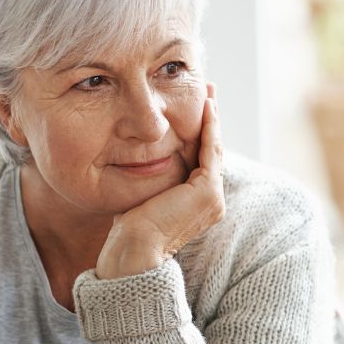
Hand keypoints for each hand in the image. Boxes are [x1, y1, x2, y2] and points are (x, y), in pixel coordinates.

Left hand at [95, 84, 224, 278]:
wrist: (133, 251)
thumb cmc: (129, 230)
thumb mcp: (143, 195)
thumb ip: (149, 178)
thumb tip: (136, 158)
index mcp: (199, 204)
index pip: (201, 160)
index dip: (200, 132)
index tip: (196, 108)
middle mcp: (212, 201)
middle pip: (212, 151)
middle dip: (210, 120)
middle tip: (208, 91)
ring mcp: (213, 198)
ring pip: (214, 148)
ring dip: (212, 118)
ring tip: (209, 93)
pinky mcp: (207, 192)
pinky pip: (210, 151)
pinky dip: (210, 127)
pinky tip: (207, 107)